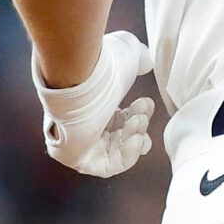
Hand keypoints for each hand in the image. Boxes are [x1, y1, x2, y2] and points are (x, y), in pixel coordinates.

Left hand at [39, 31, 155, 177]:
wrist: (77, 78)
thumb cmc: (98, 68)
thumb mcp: (126, 56)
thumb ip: (139, 59)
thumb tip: (147, 61)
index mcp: (89, 103)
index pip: (114, 117)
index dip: (135, 113)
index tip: (146, 102)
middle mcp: (81, 124)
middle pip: (117, 135)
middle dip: (137, 126)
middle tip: (143, 115)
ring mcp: (78, 143)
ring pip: (116, 149)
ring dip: (135, 137)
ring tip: (138, 122)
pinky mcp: (79, 159)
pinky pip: (109, 166)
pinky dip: (128, 155)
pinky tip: (137, 138)